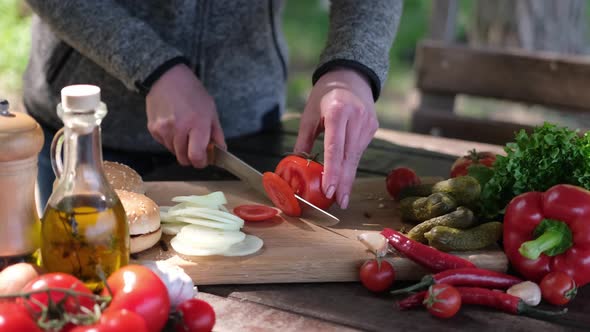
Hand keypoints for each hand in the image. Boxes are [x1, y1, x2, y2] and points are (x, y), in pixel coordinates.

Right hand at [146, 64, 225, 167]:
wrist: (166, 78)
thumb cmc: (192, 92)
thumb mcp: (211, 110)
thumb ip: (217, 134)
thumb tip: (221, 151)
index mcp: (197, 124)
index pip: (196, 157)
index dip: (201, 162)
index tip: (204, 159)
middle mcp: (178, 129)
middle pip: (184, 159)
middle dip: (191, 156)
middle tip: (196, 146)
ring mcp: (163, 130)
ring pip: (174, 152)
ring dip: (180, 148)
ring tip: (184, 130)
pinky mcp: (153, 129)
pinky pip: (164, 144)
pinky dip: (170, 140)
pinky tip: (174, 125)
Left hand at [294, 69, 377, 208]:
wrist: (350, 76)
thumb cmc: (324, 95)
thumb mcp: (309, 114)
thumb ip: (304, 140)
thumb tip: (295, 165)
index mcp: (338, 112)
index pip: (335, 147)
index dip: (333, 171)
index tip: (330, 189)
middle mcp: (356, 118)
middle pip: (349, 157)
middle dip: (344, 182)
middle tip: (340, 203)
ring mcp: (368, 123)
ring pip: (356, 157)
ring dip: (348, 177)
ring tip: (341, 196)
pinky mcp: (373, 127)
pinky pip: (360, 150)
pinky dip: (351, 164)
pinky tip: (346, 177)